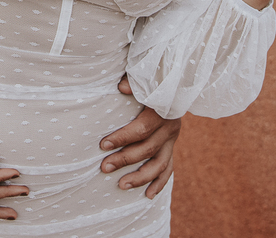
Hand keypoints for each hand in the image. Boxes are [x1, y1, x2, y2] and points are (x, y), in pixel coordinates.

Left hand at [97, 76, 181, 198]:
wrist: (172, 85)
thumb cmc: (150, 82)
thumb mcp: (144, 80)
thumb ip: (134, 83)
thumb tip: (121, 87)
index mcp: (162, 110)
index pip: (142, 129)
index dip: (123, 138)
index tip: (103, 145)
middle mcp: (170, 127)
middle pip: (148, 149)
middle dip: (124, 159)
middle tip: (104, 167)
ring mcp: (172, 140)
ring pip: (159, 164)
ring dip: (140, 177)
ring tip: (121, 185)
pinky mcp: (172, 147)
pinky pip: (168, 169)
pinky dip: (159, 183)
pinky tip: (148, 195)